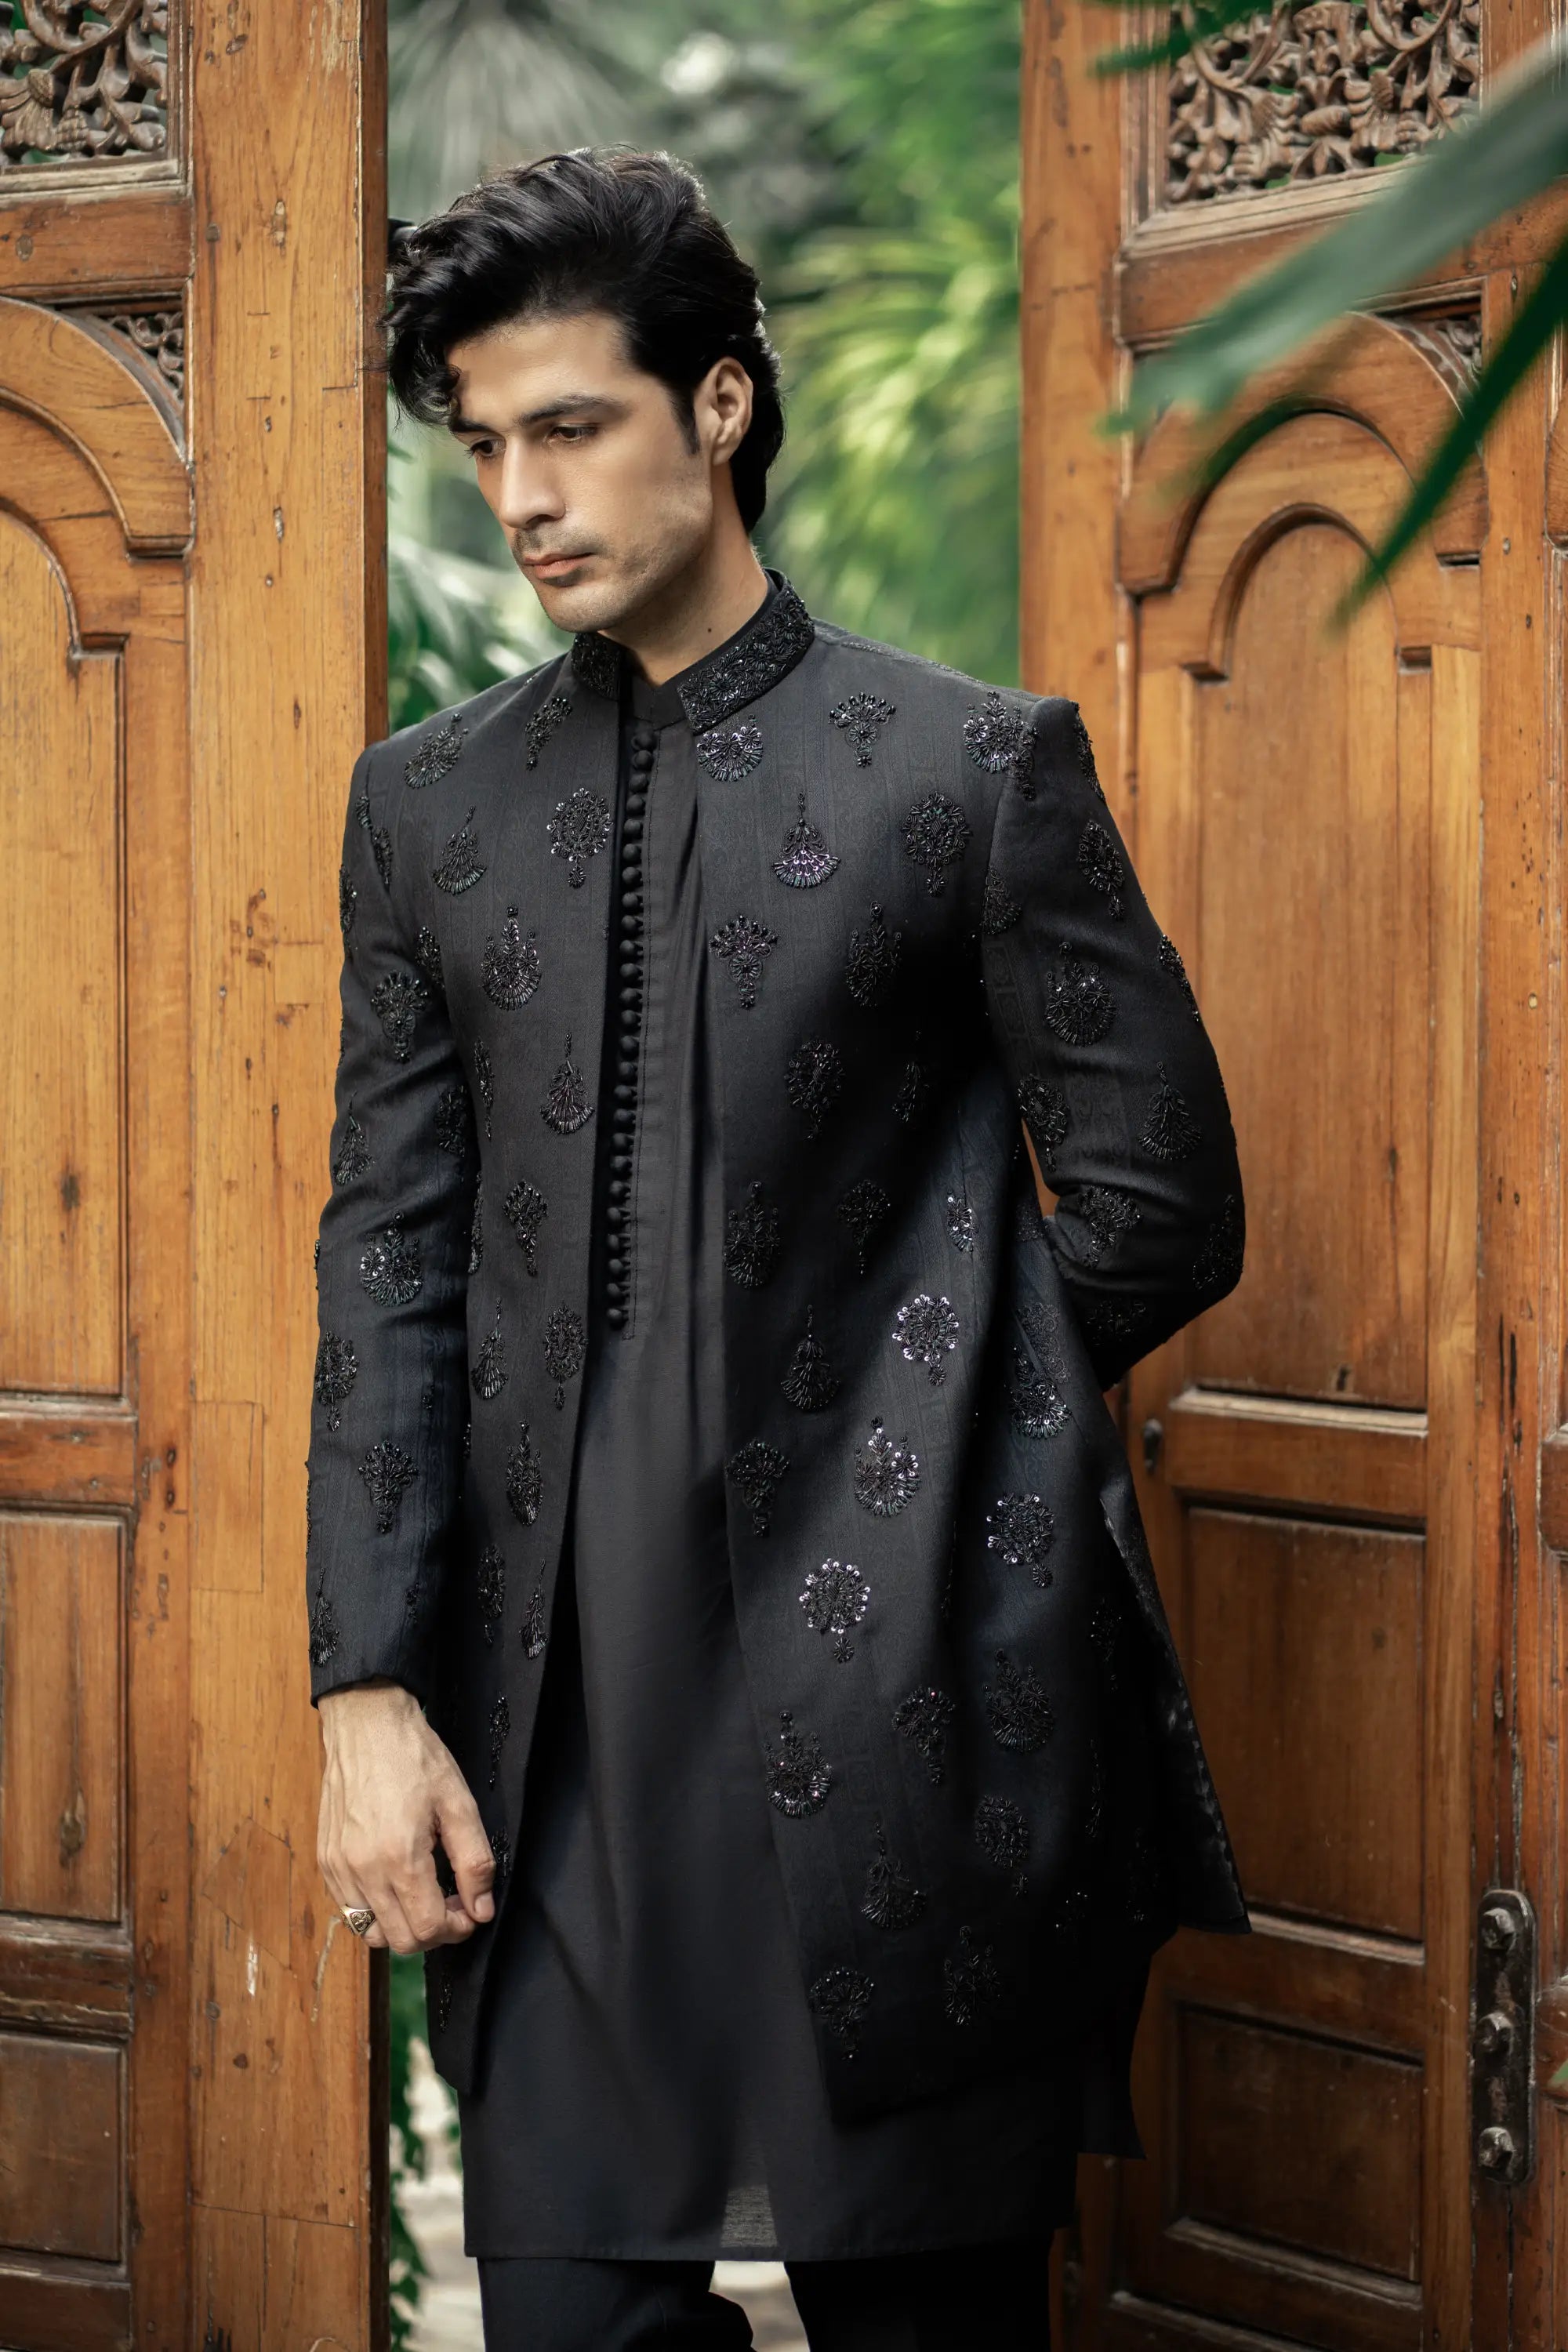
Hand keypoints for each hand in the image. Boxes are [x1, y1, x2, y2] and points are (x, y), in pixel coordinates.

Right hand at [317, 1679, 495, 1954]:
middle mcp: (362, 1872)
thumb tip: (481, 1911)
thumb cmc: (416, 1759)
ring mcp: (338, 1869)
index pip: (429, 1929)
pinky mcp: (325, 1862)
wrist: (366, 1726)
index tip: (470, 1907)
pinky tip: (394, 1882)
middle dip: (434, 1931)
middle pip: (401, 1941)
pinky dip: (376, 1910)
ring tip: (422, 1894)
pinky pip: (349, 1910)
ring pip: (372, 1932)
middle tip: (451, 1901)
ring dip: (403, 1925)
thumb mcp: (459, 1803)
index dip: (458, 1927)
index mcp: (399, 1858)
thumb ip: (474, 1862)